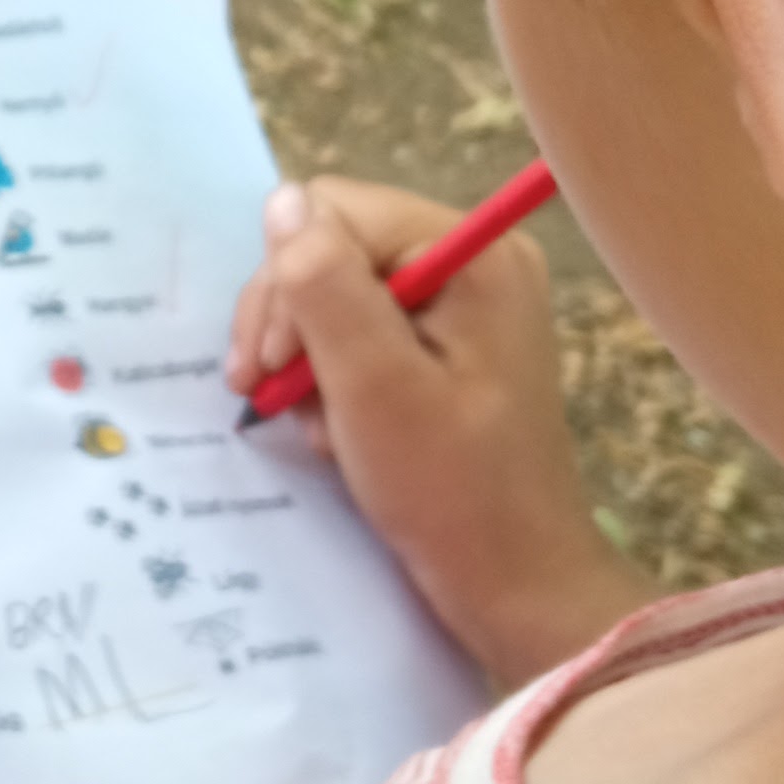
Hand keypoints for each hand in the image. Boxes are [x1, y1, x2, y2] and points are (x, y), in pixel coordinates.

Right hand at [229, 177, 647, 690]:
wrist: (515, 585)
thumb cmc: (450, 490)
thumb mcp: (372, 385)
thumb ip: (323, 285)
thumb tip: (282, 199)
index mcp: (471, 252)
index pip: (334, 212)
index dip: (288, 281)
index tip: (268, 366)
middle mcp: (473, 261)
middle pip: (334, 247)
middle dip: (292, 322)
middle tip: (268, 396)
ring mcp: (464, 306)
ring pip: (339, 293)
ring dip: (308, 360)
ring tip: (319, 427)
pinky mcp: (450, 349)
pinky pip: (364, 332)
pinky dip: (336, 381)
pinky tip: (340, 432)